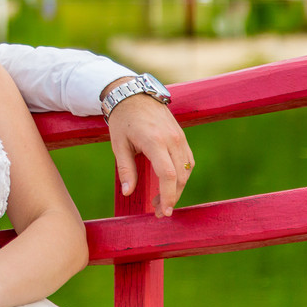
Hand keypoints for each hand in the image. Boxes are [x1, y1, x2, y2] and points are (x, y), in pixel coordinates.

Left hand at [107, 93, 192, 216]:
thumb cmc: (123, 120)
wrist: (134, 95)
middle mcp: (171, 139)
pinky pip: (188, 160)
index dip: (168, 195)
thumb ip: (126, 169)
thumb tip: (128, 192)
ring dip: (178, 188)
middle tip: (160, 211)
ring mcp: (179, 137)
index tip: (164, 211)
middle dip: (172, 197)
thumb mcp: (118, 145)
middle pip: (180, 176)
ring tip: (163, 200)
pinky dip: (182, 175)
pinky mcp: (182, 136)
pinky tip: (171, 184)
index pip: (167, 174)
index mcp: (154, 141)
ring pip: (187, 170)